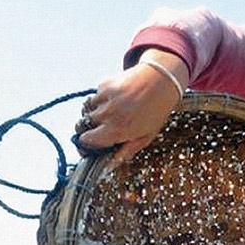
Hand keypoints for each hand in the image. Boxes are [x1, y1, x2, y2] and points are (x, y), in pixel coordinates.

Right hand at [74, 50, 189, 162]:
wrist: (160, 80)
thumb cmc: (156, 111)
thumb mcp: (146, 136)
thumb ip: (127, 150)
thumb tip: (111, 164)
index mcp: (118, 129)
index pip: (87, 140)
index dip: (87, 145)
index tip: (90, 145)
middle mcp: (108, 114)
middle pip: (83, 126)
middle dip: (89, 129)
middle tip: (99, 129)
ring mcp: (104, 98)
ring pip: (86, 110)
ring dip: (93, 114)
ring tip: (109, 114)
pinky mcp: (103, 85)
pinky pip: (94, 97)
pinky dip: (100, 101)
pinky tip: (114, 101)